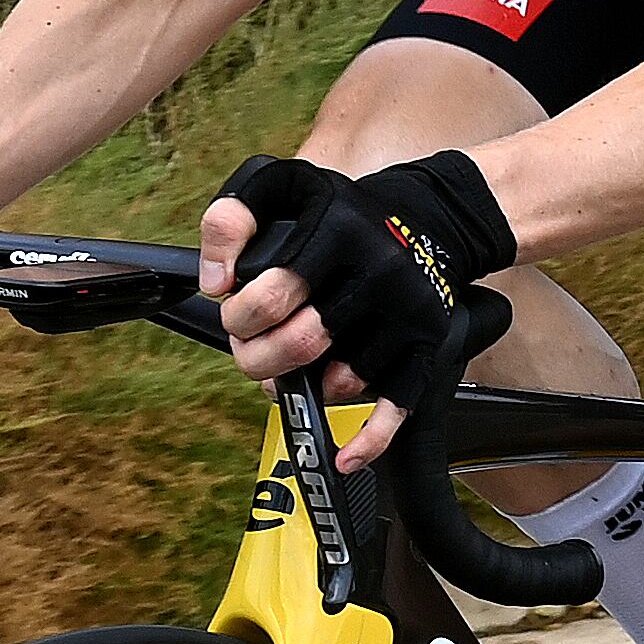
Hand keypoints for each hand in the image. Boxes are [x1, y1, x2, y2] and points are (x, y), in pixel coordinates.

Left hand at [198, 152, 516, 471]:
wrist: (428, 217)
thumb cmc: (342, 210)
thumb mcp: (281, 187)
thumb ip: (230, 219)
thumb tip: (215, 281)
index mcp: (337, 229)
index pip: (272, 294)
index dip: (239, 316)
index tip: (236, 314)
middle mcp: (379, 269)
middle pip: (302, 343)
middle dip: (259, 358)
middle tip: (252, 349)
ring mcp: (407, 310)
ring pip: (341, 381)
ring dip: (305, 386)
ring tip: (292, 366)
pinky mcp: (428, 342)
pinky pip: (399, 404)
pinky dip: (371, 439)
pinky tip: (345, 456)